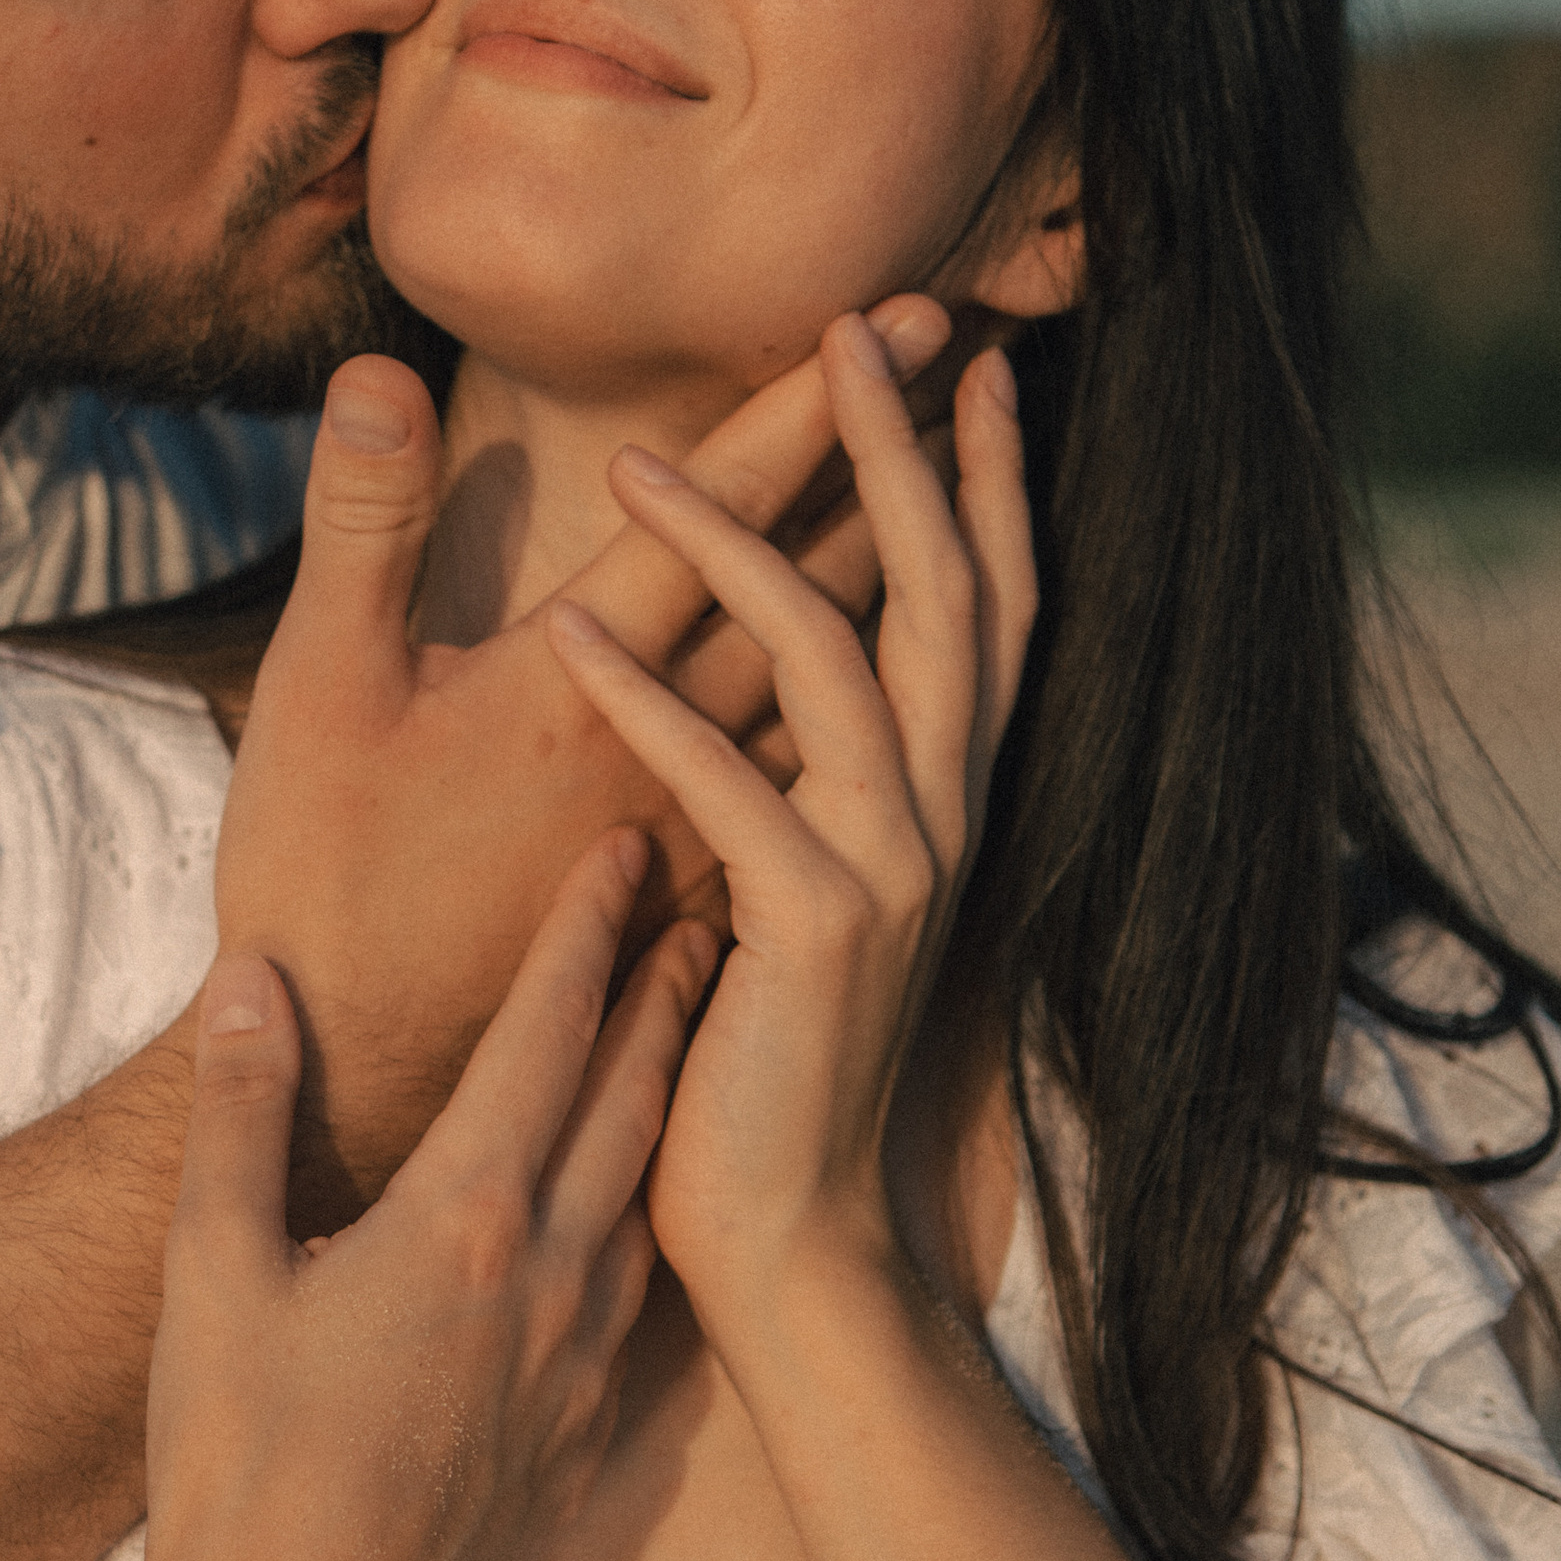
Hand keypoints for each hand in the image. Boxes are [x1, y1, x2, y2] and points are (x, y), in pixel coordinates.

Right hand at [102, 832, 714, 1560]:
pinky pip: (640, 1293)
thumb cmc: (232, 1468)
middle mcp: (551, 1279)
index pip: (548, 1034)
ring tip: (694, 1022)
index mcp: (464, 1220)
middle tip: (710, 892)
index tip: (625, 844)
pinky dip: (652, 1212)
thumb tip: (255, 975)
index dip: (588, 930)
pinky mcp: (582, 1438)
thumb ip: (243, 1112)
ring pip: (648, 1189)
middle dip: (670, 984)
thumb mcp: (213, 1273)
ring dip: (672, 1092)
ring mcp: (580, 1365)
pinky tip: (643, 1206)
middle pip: (633, 1095)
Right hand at [215, 298, 950, 1214]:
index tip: (902, 323)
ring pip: (834, 688)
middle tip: (968, 364)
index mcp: (580, 691)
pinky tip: (903, 671)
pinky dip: (869, 699)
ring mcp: (698, 833)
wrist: (359, 1089)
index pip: (726, 519)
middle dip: (891, 467)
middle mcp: (670, 756)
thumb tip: (380, 373)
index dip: (814, 413)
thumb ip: (360, 527)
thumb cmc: (323, 885)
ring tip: (960, 489)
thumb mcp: (314, 693)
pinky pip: (811, 779)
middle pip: (817, 588)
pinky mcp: (698, 895)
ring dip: (900, 580)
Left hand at [544, 322, 1034, 1340]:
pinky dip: (651, 700)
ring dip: (739, 540)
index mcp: (934, 796)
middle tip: (856, 326)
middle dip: (900, 449)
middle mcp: (936, 817)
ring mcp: (888, 872)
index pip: (985, 602)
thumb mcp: (797, 890)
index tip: (969, 357)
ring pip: (841, 659)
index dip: (984, 477)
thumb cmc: (765, 1058)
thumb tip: (767, 673)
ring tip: (637, 454)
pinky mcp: (810, 934)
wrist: (783, 1235)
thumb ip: (801, 774)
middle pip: (943, 589)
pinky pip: (727, 784)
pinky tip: (575, 628)